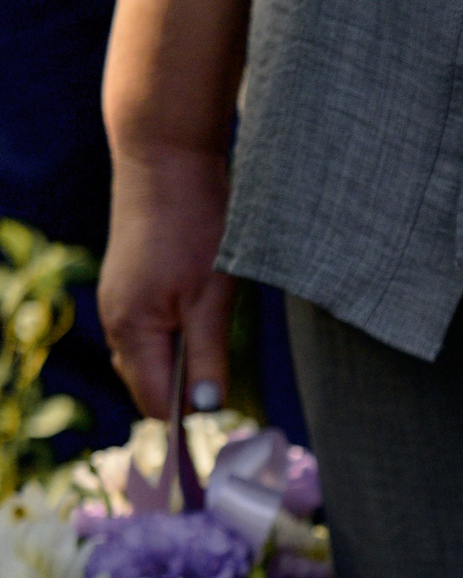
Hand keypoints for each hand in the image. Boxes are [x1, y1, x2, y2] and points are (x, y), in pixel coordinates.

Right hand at [99, 146, 236, 419]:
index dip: (191, 416)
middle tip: (231, 377)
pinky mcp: (131, 287)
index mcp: (131, 332)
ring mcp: (121, 304)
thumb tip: (208, 408)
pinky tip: (203, 320)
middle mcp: (116, 323)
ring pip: (153, 359)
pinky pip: (152, 333)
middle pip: (151, 386)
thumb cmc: (194, 225)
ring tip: (217, 341)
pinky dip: (178, 339)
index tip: (228, 416)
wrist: (167, 160)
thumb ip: (207, 356)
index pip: (157, 403)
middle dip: (188, 392)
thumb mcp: (212, 298)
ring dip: (185, 363)